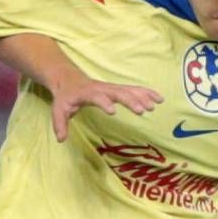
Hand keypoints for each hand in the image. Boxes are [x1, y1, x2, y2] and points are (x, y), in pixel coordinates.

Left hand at [46, 71, 163, 142]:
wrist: (69, 79)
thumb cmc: (65, 97)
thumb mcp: (58, 110)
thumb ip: (60, 124)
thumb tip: (61, 139)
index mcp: (87, 93)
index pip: (97, 96)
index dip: (104, 102)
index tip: (113, 112)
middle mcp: (102, 88)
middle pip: (118, 92)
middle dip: (131, 100)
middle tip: (143, 110)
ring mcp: (111, 87)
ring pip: (128, 90)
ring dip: (142, 96)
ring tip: (154, 105)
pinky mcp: (117, 89)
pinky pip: (133, 89)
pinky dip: (146, 92)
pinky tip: (159, 98)